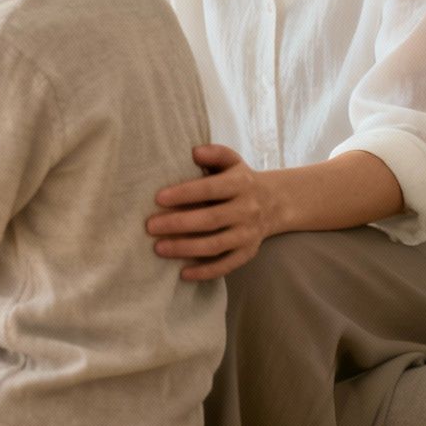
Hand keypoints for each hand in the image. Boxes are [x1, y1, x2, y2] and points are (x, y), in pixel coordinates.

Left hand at [146, 144, 273, 280]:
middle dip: (178, 224)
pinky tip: (183, 273)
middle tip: (150, 226)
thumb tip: (194, 152)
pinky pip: (226, 265)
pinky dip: (205, 272)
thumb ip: (214, 154)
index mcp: (241, 184)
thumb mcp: (231, 162)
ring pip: (216, 245)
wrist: (275, 203)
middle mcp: (247, 210)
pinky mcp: (248, 253)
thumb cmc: (240, 180)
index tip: (158, 198)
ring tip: (159, 249)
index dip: (184, 194)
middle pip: (210, 219)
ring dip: (186, 249)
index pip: (210, 189)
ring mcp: (248, 234)